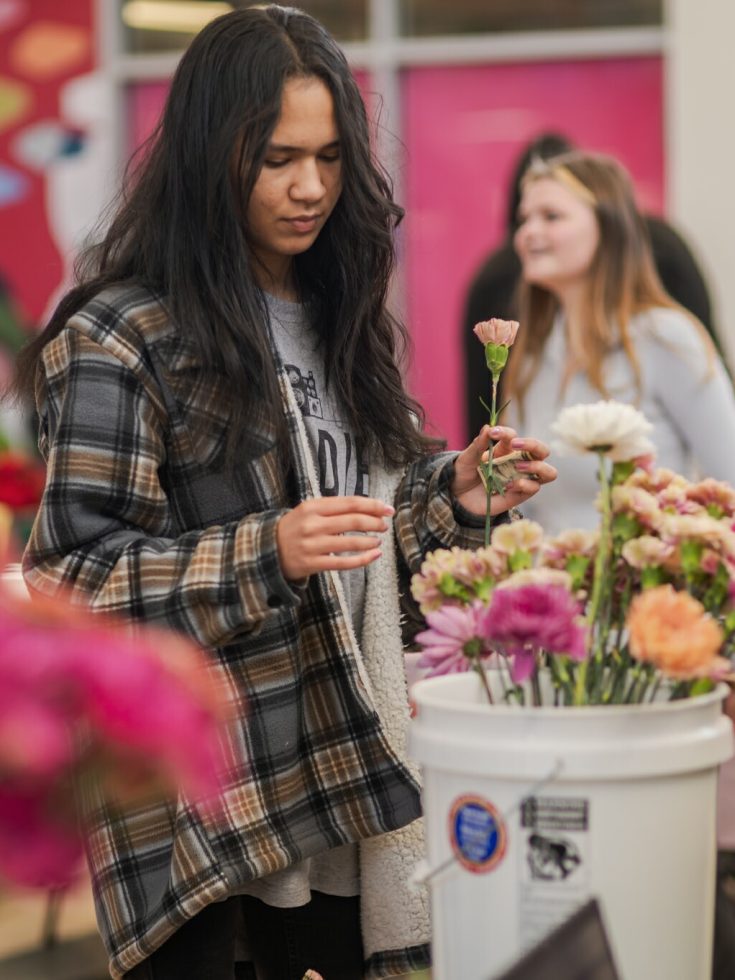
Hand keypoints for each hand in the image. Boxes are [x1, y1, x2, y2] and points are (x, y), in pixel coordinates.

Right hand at [276, 496, 393, 580]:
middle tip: (384, 525)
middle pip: (353, 521)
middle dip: (374, 523)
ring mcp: (312, 545)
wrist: (268, 549)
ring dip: (370, 541)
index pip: (350, 503)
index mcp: (314, 506)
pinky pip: (343, 562)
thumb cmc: (296, 527)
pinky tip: (374, 555)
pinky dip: (363, 559)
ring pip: (350, 542)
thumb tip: (368, 508)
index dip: (372, 505)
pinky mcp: (312, 563)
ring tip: (378, 541)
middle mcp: (313, 524)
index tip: (387, 509)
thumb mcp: (309, 510)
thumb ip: (334, 508)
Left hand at [451, 425, 556, 516]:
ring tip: (517, 467)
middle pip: (542, 450)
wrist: (458, 498)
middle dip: (533, 444)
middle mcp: (518, 462)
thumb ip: (478, 444)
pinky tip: (508, 486)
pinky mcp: (521, 494)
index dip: (506, 432)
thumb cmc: (464, 475)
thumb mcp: (467, 458)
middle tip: (515, 445)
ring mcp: (522, 479)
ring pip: (548, 472)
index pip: (513, 435)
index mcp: (504, 449)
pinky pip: (534, 488)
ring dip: (536, 466)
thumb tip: (488, 427)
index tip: (493, 433)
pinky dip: (523, 485)